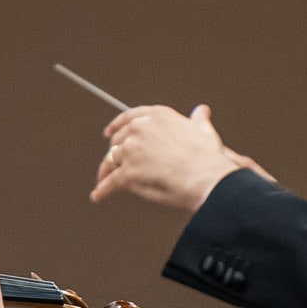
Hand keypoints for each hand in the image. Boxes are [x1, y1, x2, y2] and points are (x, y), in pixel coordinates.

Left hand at [90, 104, 255, 213]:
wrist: (207, 177)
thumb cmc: (208, 159)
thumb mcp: (204, 131)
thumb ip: (198, 121)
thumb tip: (202, 112)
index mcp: (158, 116)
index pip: (130, 117)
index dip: (117, 126)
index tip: (110, 133)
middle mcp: (141, 128)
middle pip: (118, 141)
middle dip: (113, 153)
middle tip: (111, 163)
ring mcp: (133, 149)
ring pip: (111, 161)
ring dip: (105, 172)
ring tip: (103, 181)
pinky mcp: (129, 172)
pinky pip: (111, 182)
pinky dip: (103, 190)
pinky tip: (98, 195)